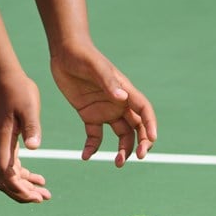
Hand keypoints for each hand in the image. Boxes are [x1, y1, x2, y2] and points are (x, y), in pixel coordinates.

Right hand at [0, 71, 51, 202]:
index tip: (38, 196)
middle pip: (6, 183)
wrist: (5, 77)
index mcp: (3, 143)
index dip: (21, 190)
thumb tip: (34, 148)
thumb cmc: (18, 90)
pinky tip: (39, 178)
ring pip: (9, 177)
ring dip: (25, 187)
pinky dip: (24, 176)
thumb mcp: (29, 107)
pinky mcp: (6, 142)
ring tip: (45, 193)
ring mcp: (1, 146)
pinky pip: (12, 167)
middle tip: (44, 198)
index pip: (7, 177)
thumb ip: (31, 127)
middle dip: (23, 194)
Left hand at [50, 44, 157, 167]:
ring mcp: (105, 110)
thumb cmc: (83, 55)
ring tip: (117, 163)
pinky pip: (95, 136)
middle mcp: (119, 103)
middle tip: (138, 157)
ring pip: (121, 135)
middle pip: (137, 127)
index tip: (152, 141)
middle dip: (141, 143)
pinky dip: (93, 148)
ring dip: (122, 150)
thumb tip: (122, 98)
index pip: (144, 111)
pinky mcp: (89, 115)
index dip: (150, 126)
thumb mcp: (95, 67)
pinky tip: (86, 156)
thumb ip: (108, 82)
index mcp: (125, 91)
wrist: (64, 52)